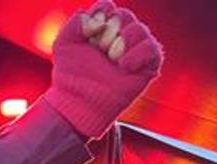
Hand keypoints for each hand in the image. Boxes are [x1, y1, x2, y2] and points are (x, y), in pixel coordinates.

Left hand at [43, 1, 163, 138]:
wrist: (79, 101)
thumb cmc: (71, 75)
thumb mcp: (64, 43)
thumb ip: (76, 21)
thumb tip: (101, 20)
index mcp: (103, 27)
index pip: (107, 6)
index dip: (98, 17)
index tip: (88, 37)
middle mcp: (122, 34)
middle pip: (123, 15)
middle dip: (106, 35)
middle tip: (99, 53)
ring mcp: (136, 48)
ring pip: (139, 28)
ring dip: (120, 45)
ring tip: (111, 61)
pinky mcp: (148, 64)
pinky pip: (152, 47)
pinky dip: (137, 55)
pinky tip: (124, 66)